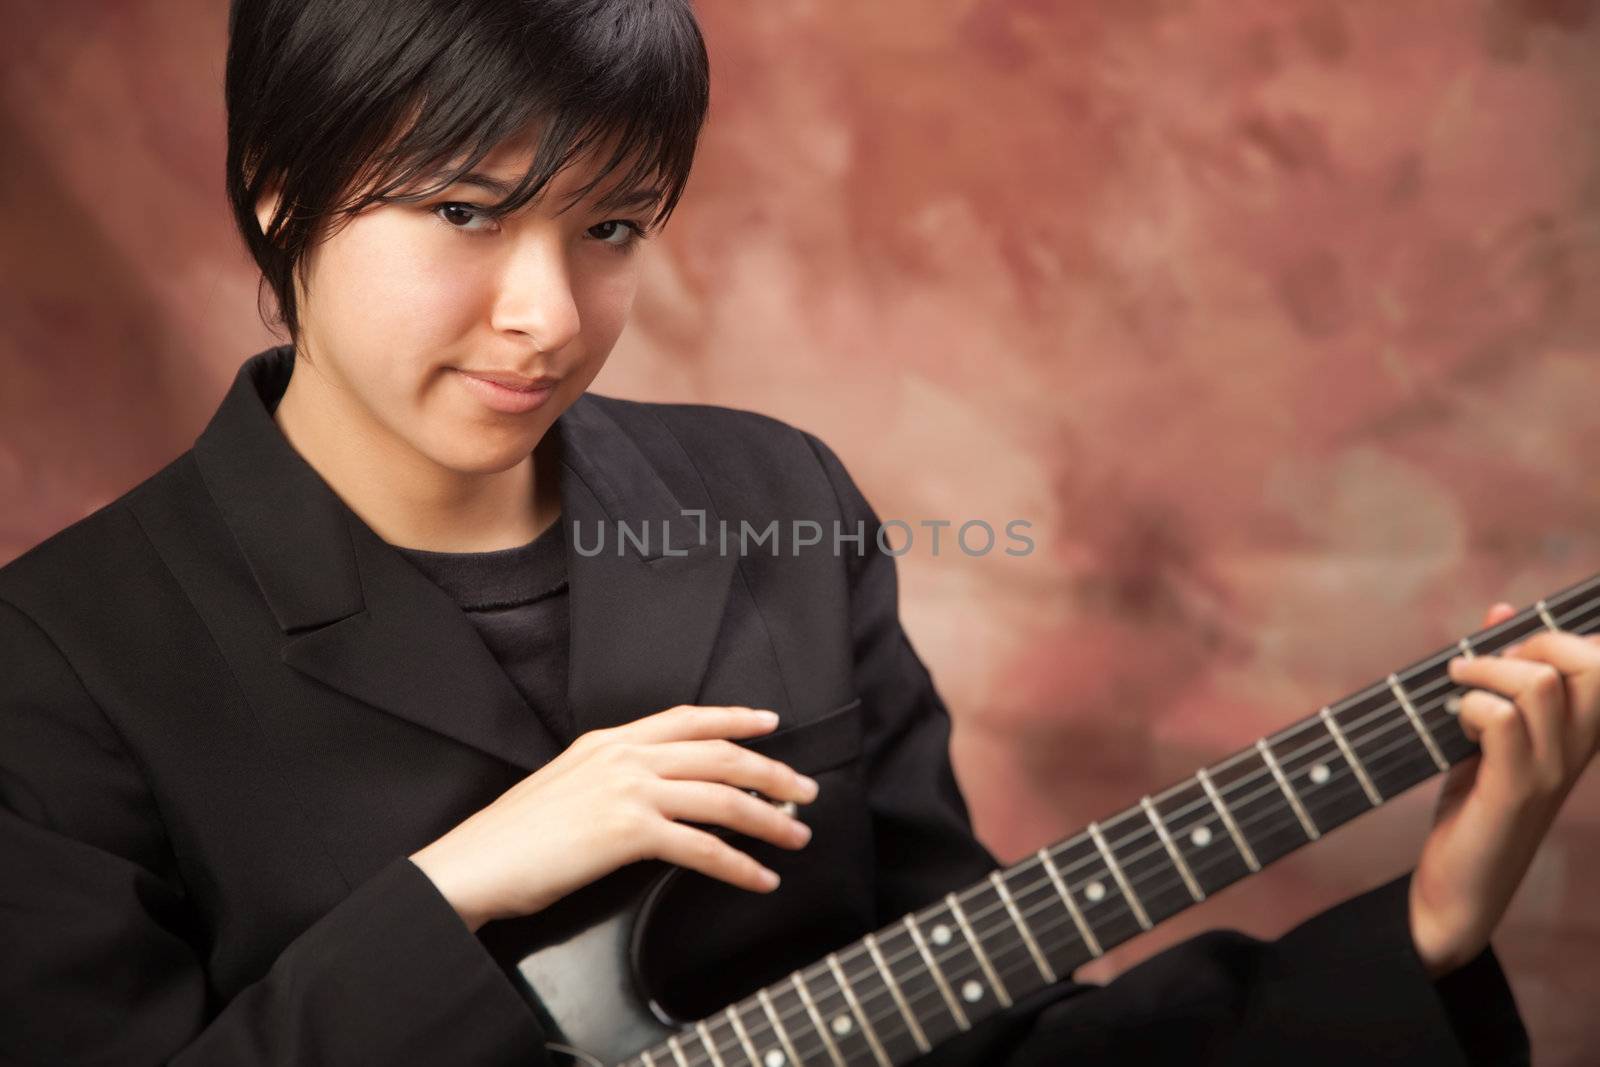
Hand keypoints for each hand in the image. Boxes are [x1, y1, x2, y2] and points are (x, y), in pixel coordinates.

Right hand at [408, 705, 819, 932]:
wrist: (476, 862)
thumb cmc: (514, 836)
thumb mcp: (565, 783)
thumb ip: (610, 776)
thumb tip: (652, 794)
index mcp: (608, 740)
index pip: (686, 718)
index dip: (735, 717)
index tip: (769, 721)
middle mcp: (624, 756)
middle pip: (719, 754)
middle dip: (771, 771)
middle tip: (805, 790)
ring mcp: (629, 790)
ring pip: (722, 797)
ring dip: (769, 819)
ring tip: (797, 835)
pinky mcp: (629, 831)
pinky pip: (702, 848)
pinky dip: (740, 865)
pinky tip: (760, 877)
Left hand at [1407, 601, 1599, 977]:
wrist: (1459, 888)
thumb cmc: (1472, 805)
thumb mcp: (1487, 732)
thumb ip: (1499, 676)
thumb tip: (1501, 609)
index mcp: (1579, 734)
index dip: (1558, 637)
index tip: (1509, 649)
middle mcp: (1577, 750)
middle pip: (1591, 662)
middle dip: (1534, 641)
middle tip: (1485, 664)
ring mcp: (1551, 771)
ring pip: (1538, 683)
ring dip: (1485, 671)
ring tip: (1458, 689)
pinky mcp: (1514, 790)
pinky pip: (1501, 720)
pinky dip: (1468, 706)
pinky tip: (1453, 724)